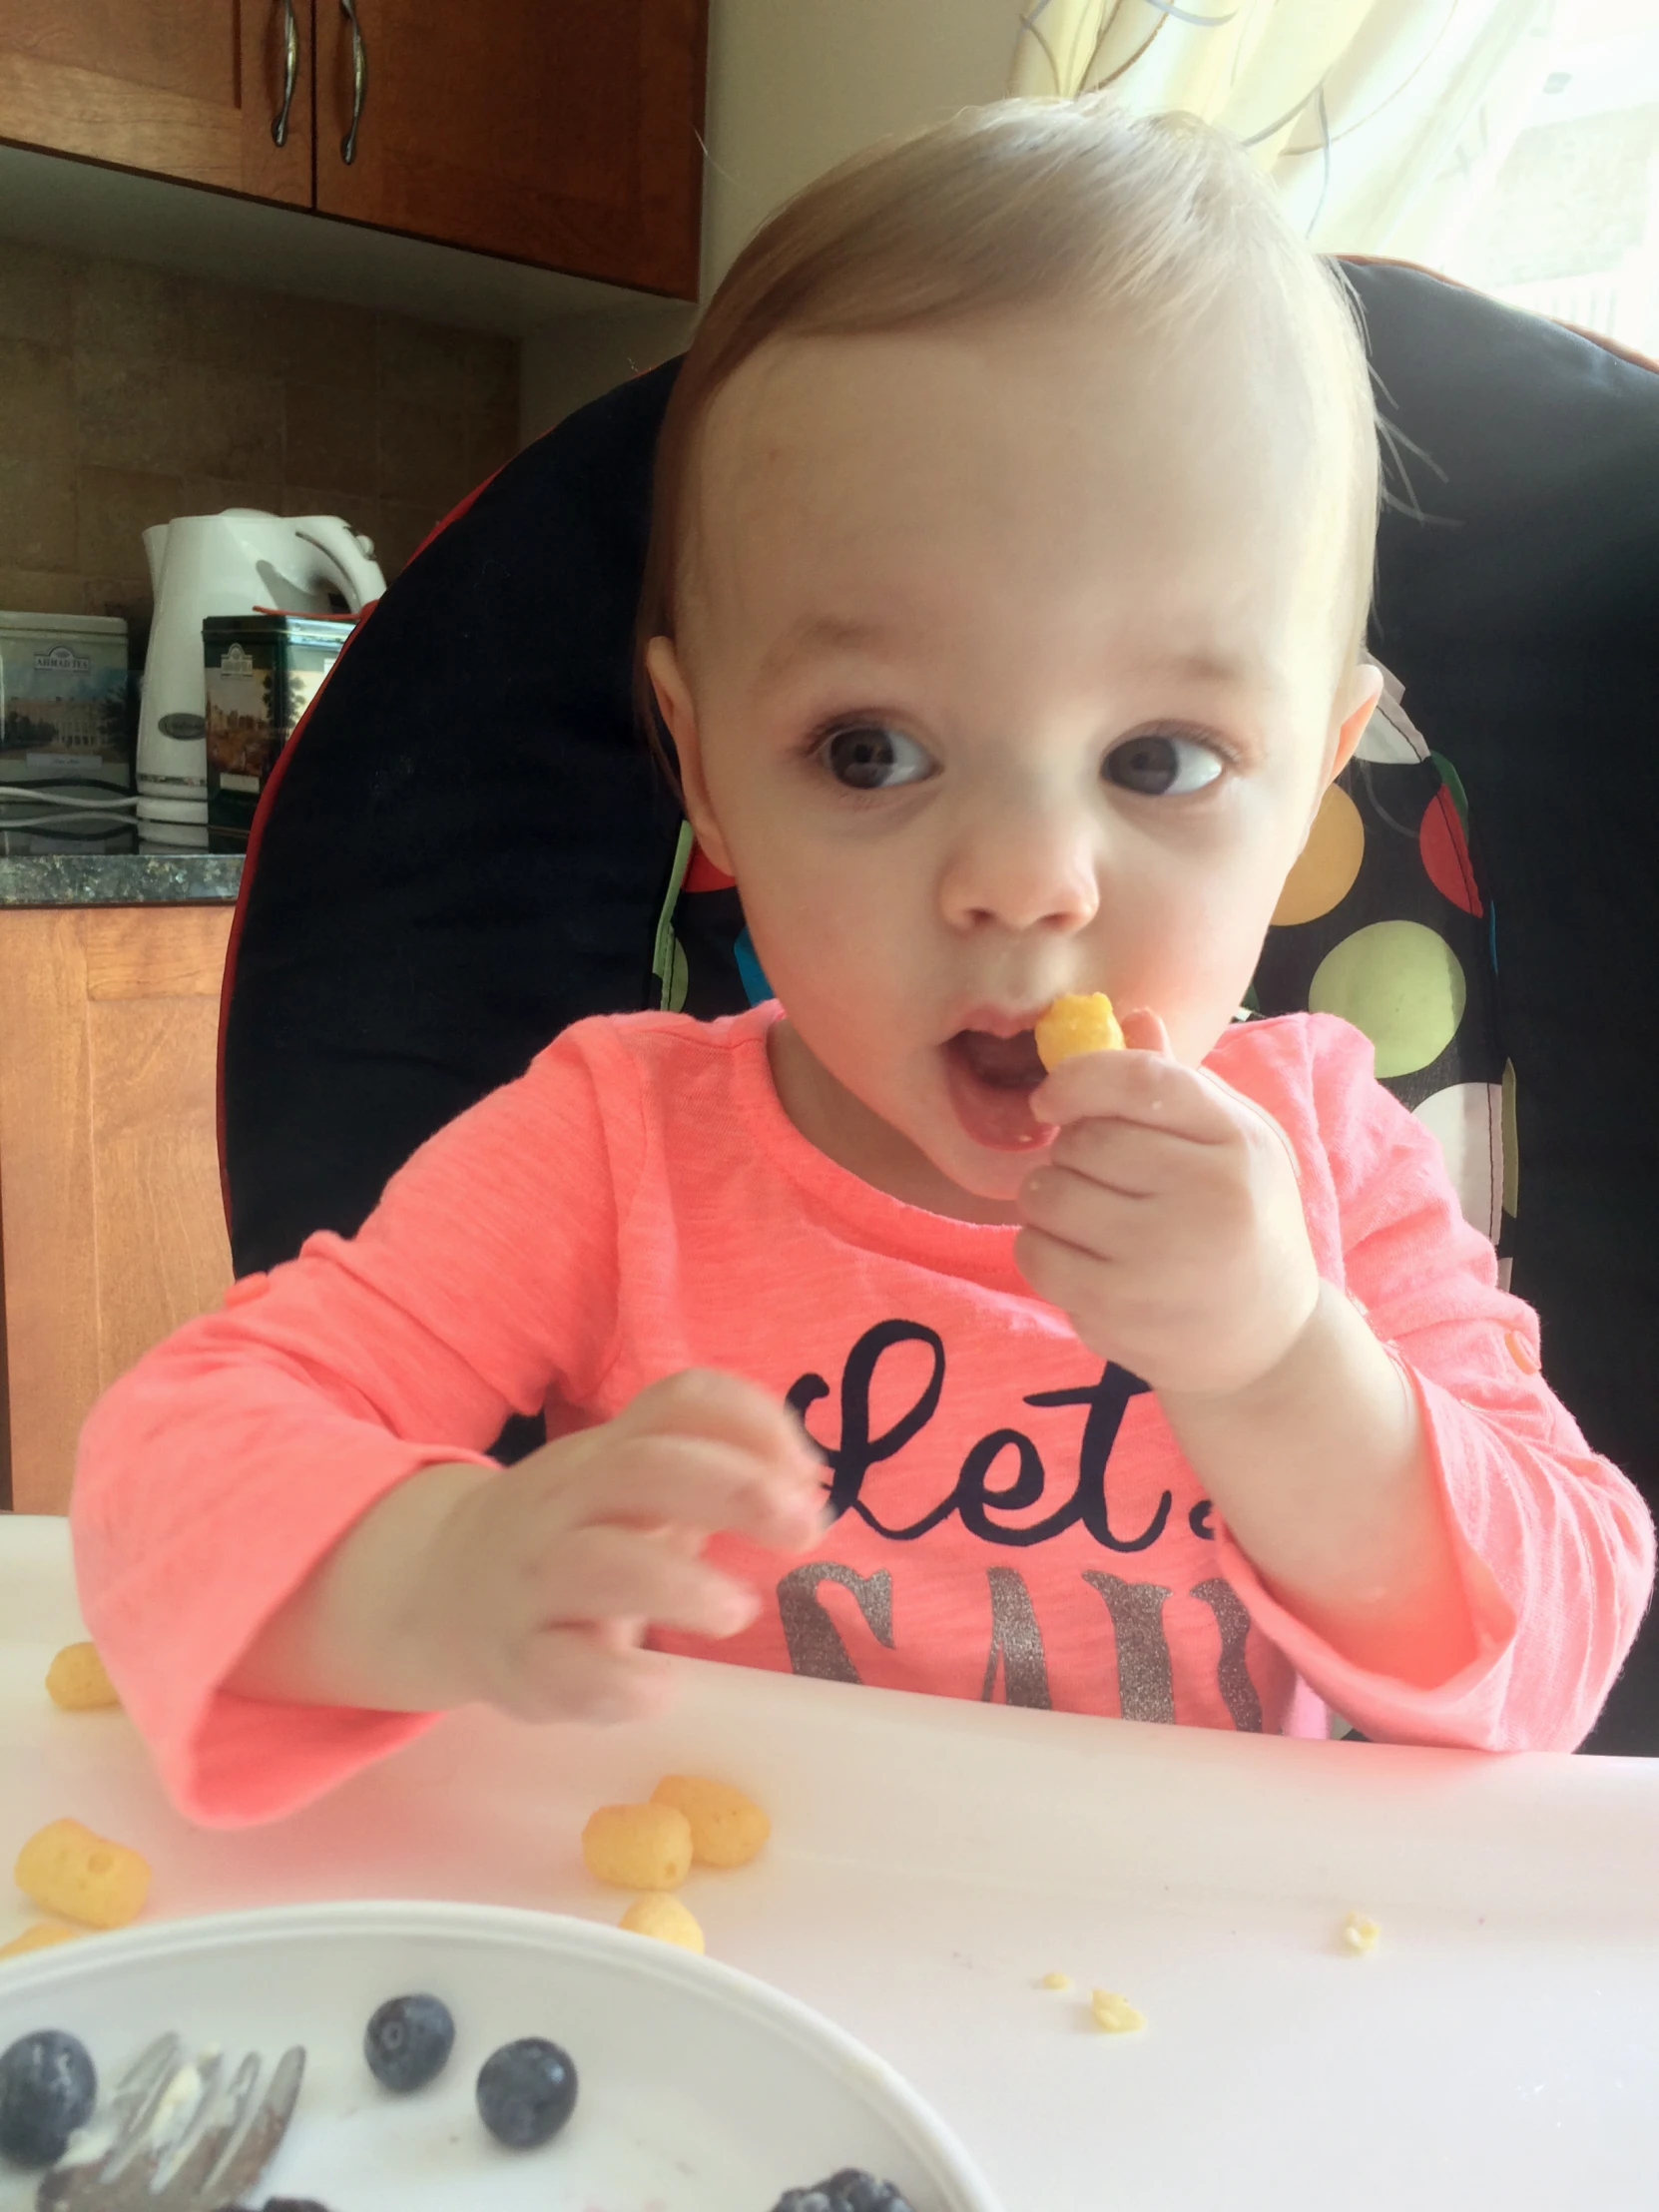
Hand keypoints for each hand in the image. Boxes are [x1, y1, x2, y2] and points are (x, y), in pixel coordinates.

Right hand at [232, 1369, 824, 1721]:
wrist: (440, 1587)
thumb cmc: (579, 1532)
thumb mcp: (635, 1483)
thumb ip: (717, 1474)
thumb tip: (810, 1490)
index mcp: (612, 1449)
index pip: (679, 1401)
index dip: (752, 1422)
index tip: (810, 1473)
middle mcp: (571, 1500)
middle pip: (643, 1468)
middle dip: (732, 1488)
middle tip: (804, 1526)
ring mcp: (538, 1578)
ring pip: (596, 1563)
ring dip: (678, 1583)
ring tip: (737, 1610)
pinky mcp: (520, 1661)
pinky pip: (559, 1667)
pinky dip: (615, 1680)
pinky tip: (663, 1688)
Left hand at [1013, 1010, 1319, 1399]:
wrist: (1267, 1342)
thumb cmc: (1241, 1222)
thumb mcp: (1232, 1145)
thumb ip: (1176, 1085)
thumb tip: (1131, 1016)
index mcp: (1236, 1139)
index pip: (1137, 1079)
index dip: (1078, 1078)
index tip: (1054, 1099)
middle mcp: (1205, 1194)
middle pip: (1083, 1139)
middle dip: (1070, 1151)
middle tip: (1096, 1178)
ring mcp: (1160, 1258)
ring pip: (1048, 1193)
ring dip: (1050, 1199)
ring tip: (1087, 1217)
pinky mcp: (1118, 1310)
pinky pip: (1034, 1252)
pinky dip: (1041, 1248)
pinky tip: (1079, 1257)